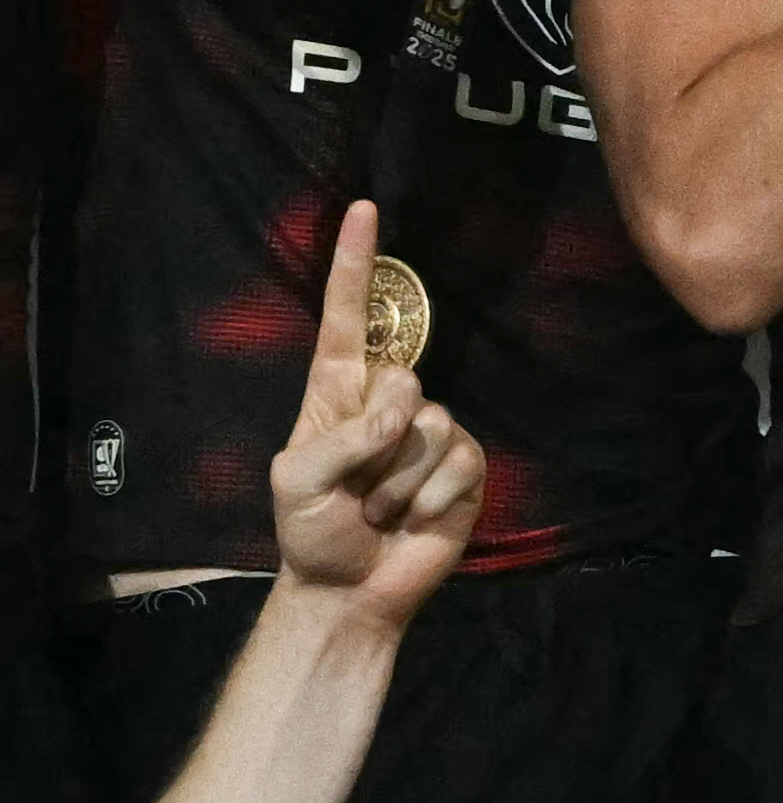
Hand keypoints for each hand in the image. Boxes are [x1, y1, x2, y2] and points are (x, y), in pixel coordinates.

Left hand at [268, 207, 480, 625]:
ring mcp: (429, 433)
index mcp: (336, 393)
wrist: (354, 590)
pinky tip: (415, 517)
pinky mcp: (466, 466)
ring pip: (433, 424)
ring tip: (381, 509)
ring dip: (400, 481)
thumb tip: (403, 417)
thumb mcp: (297, 483)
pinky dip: (433, 497)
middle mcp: (387, 403)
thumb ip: (342, 440)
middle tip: (359, 486)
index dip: (354, 266)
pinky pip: (460, 460)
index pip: (347, 318)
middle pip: (403, 378)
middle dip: (381, 434)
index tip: (362, 211)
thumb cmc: (311, 533)